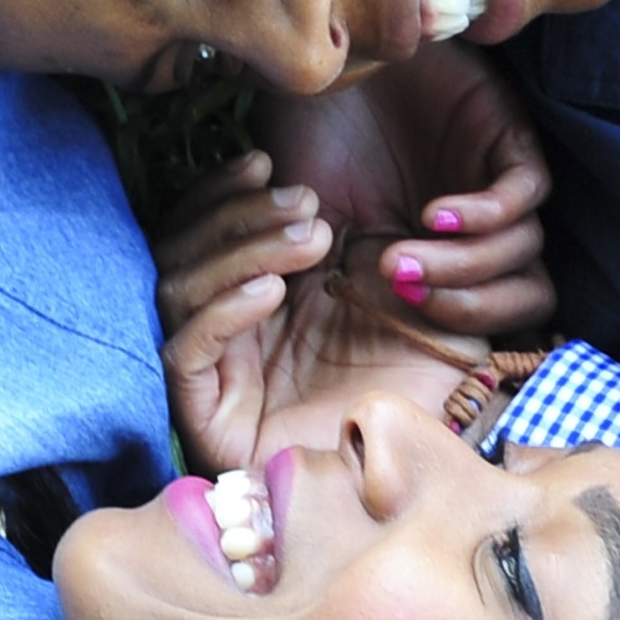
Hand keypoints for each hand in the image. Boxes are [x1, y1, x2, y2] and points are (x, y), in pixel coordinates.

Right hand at [154, 156, 492, 473]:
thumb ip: (328, 226)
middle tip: (306, 204)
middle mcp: (223, 336)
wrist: (441, 456)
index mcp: (253, 299)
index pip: (202, 234)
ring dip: (238, 252)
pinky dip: (220, 312)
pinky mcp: (206, 422)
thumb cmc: (424, 365)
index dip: (223, 193)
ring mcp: (211, 378)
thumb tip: (281, 164)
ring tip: (308, 239)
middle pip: (182, 256)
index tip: (264, 162)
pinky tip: (269, 289)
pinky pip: (184, 354)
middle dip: (239, 219)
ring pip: (178, 294)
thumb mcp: (382, 275)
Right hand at [245, 40, 553, 336]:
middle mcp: (481, 223)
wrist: (325, 50)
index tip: (388, 313)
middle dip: (463, 305)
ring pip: (521, 249)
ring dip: (463, 265)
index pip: (486, 312)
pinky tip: (433, 216)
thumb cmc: (309, 130)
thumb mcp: (310, 214)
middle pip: (520, 293)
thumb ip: (333, 269)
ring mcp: (496, 180)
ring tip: (399, 256)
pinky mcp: (508, 137)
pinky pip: (524, 192)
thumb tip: (336, 331)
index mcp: (445, 248)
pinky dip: (484, 214)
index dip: (449, 327)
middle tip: (400, 289)